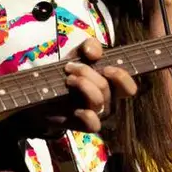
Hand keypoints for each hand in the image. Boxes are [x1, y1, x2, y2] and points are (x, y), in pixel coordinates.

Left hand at [11, 38, 138, 136]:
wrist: (42, 91)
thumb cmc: (67, 72)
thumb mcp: (78, 53)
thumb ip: (90, 46)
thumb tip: (94, 54)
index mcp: (111, 86)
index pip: (129, 88)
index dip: (121, 77)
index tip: (105, 68)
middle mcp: (107, 102)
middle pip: (107, 88)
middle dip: (87, 73)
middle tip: (70, 67)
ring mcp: (95, 114)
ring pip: (99, 101)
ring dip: (82, 85)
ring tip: (67, 79)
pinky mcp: (81, 125)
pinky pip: (94, 125)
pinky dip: (87, 116)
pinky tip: (76, 109)